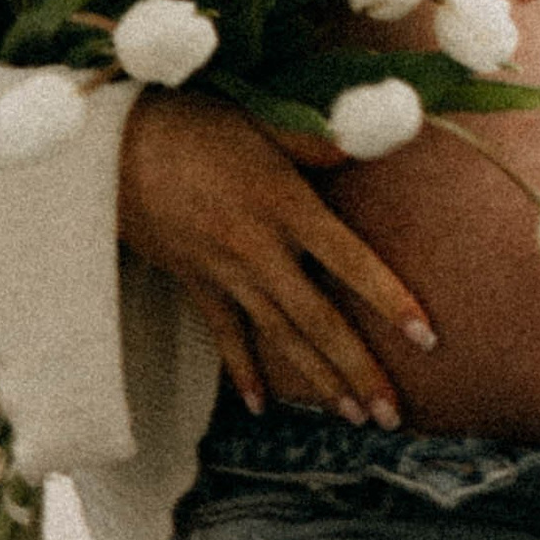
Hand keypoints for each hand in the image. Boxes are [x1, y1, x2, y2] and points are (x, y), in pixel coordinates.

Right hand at [118, 88, 435, 425]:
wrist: (113, 152)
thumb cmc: (197, 126)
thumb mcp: (264, 122)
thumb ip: (319, 140)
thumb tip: (370, 138)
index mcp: (286, 206)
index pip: (350, 261)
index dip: (389, 298)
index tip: (426, 334)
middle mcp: (259, 251)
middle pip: (317, 320)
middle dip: (357, 370)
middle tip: (391, 416)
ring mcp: (225, 274)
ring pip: (279, 338)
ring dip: (317, 381)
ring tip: (353, 417)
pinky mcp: (195, 285)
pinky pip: (224, 336)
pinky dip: (243, 371)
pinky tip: (260, 406)